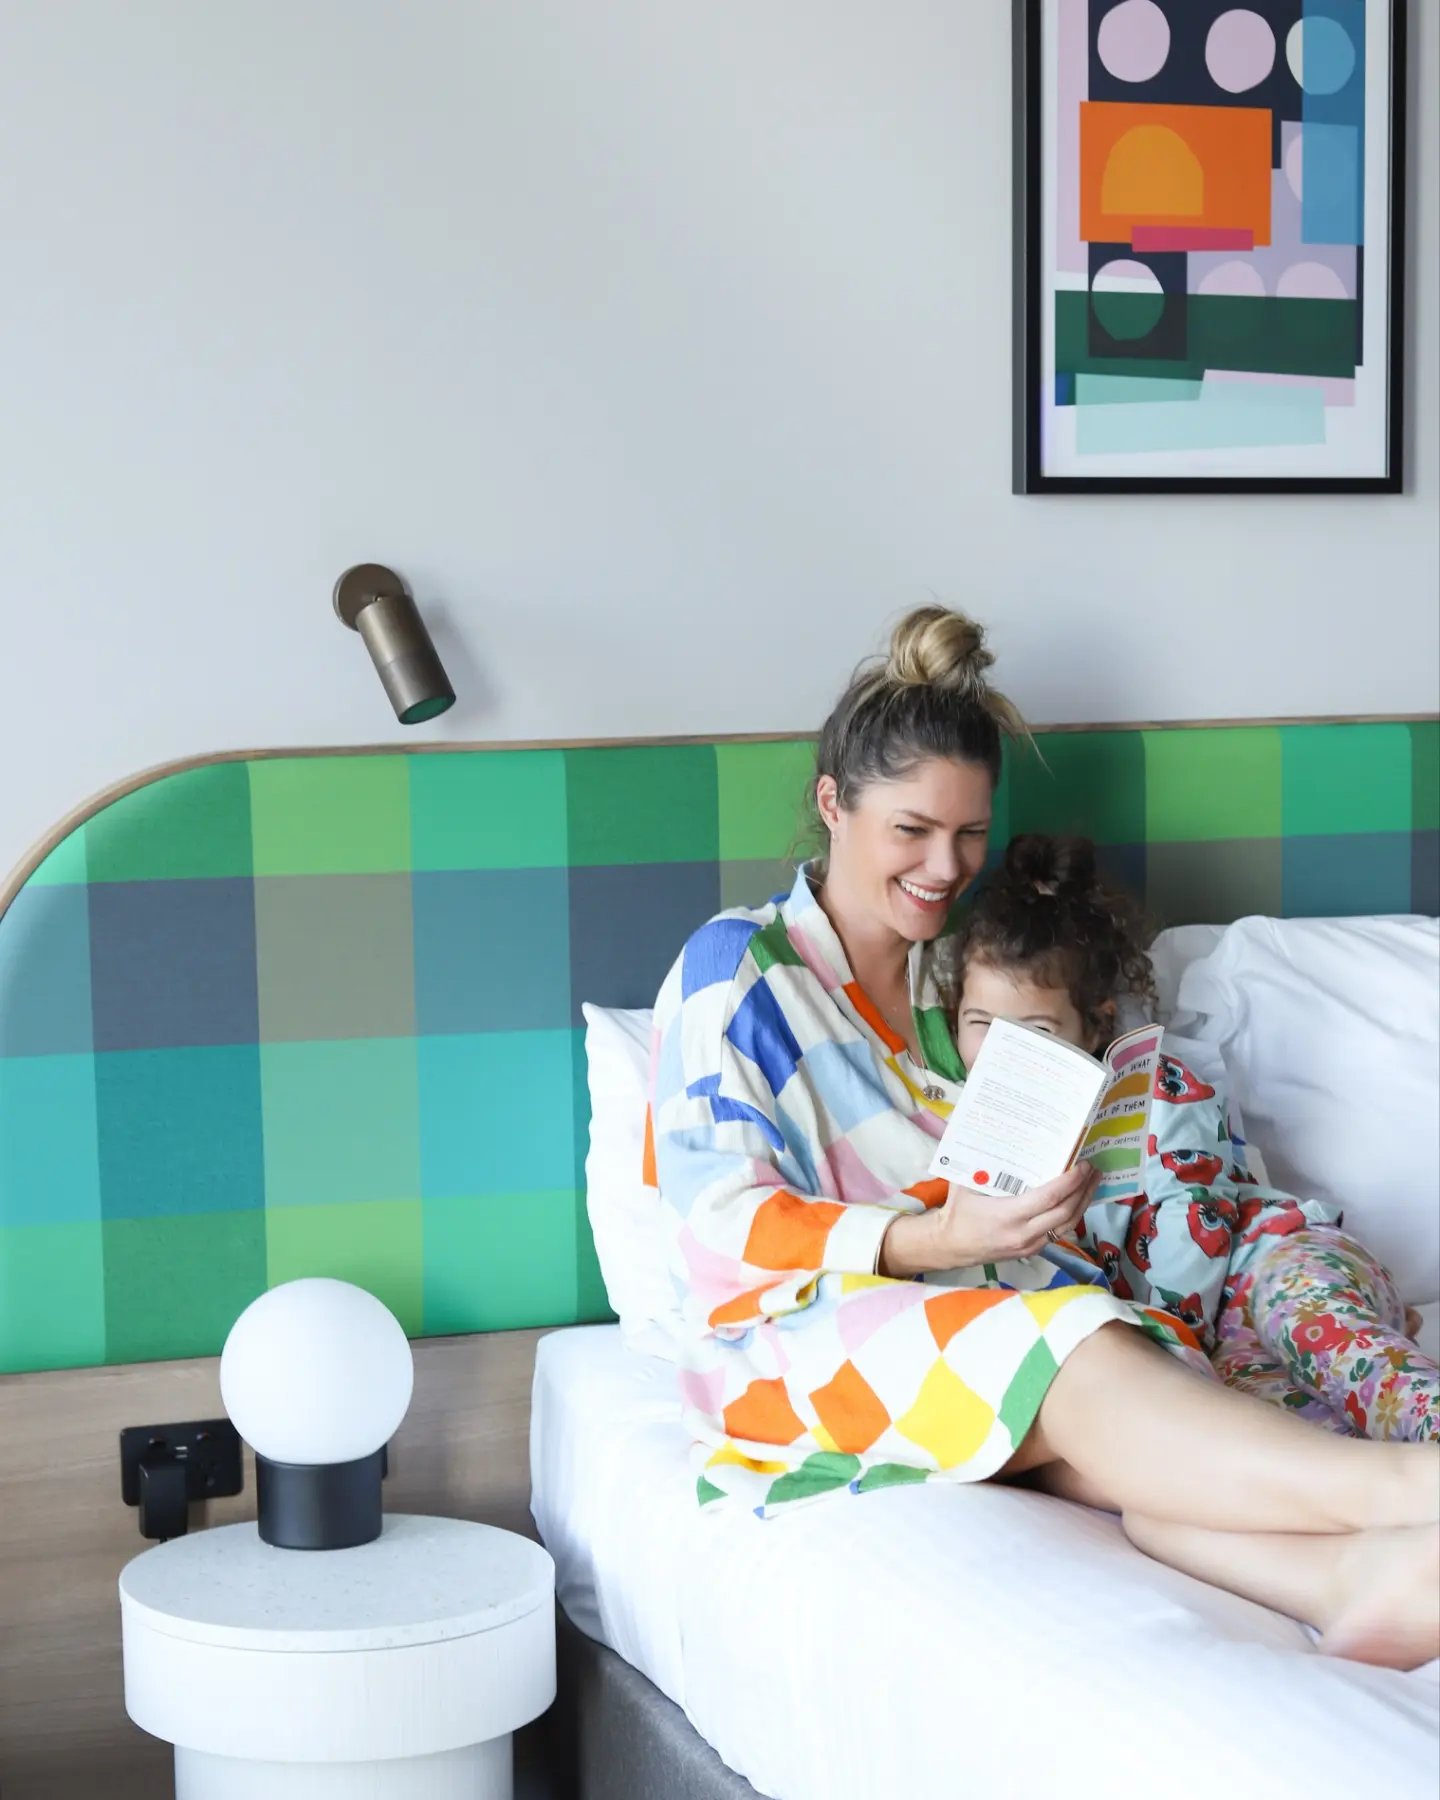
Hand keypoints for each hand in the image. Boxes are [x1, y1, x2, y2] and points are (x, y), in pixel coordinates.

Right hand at [878, 1164, 1098, 1278]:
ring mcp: (1030, 1245)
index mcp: (1009, 1215)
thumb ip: (984, 1163)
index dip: (1070, 1182)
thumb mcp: (967, 1183)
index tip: (1082, 1166)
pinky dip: (1071, 1215)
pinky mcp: (1031, 1250)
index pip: (1050, 1198)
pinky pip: (1058, 1233)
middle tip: (1093, 1170)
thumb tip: (998, 1134)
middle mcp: (1024, 1233)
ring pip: (1067, 1225)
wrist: (949, 1245)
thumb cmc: (958, 1211)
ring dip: (1083, 1204)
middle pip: (1066, 1212)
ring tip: (1093, 1183)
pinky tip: (1076, 1201)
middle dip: (1083, 1190)